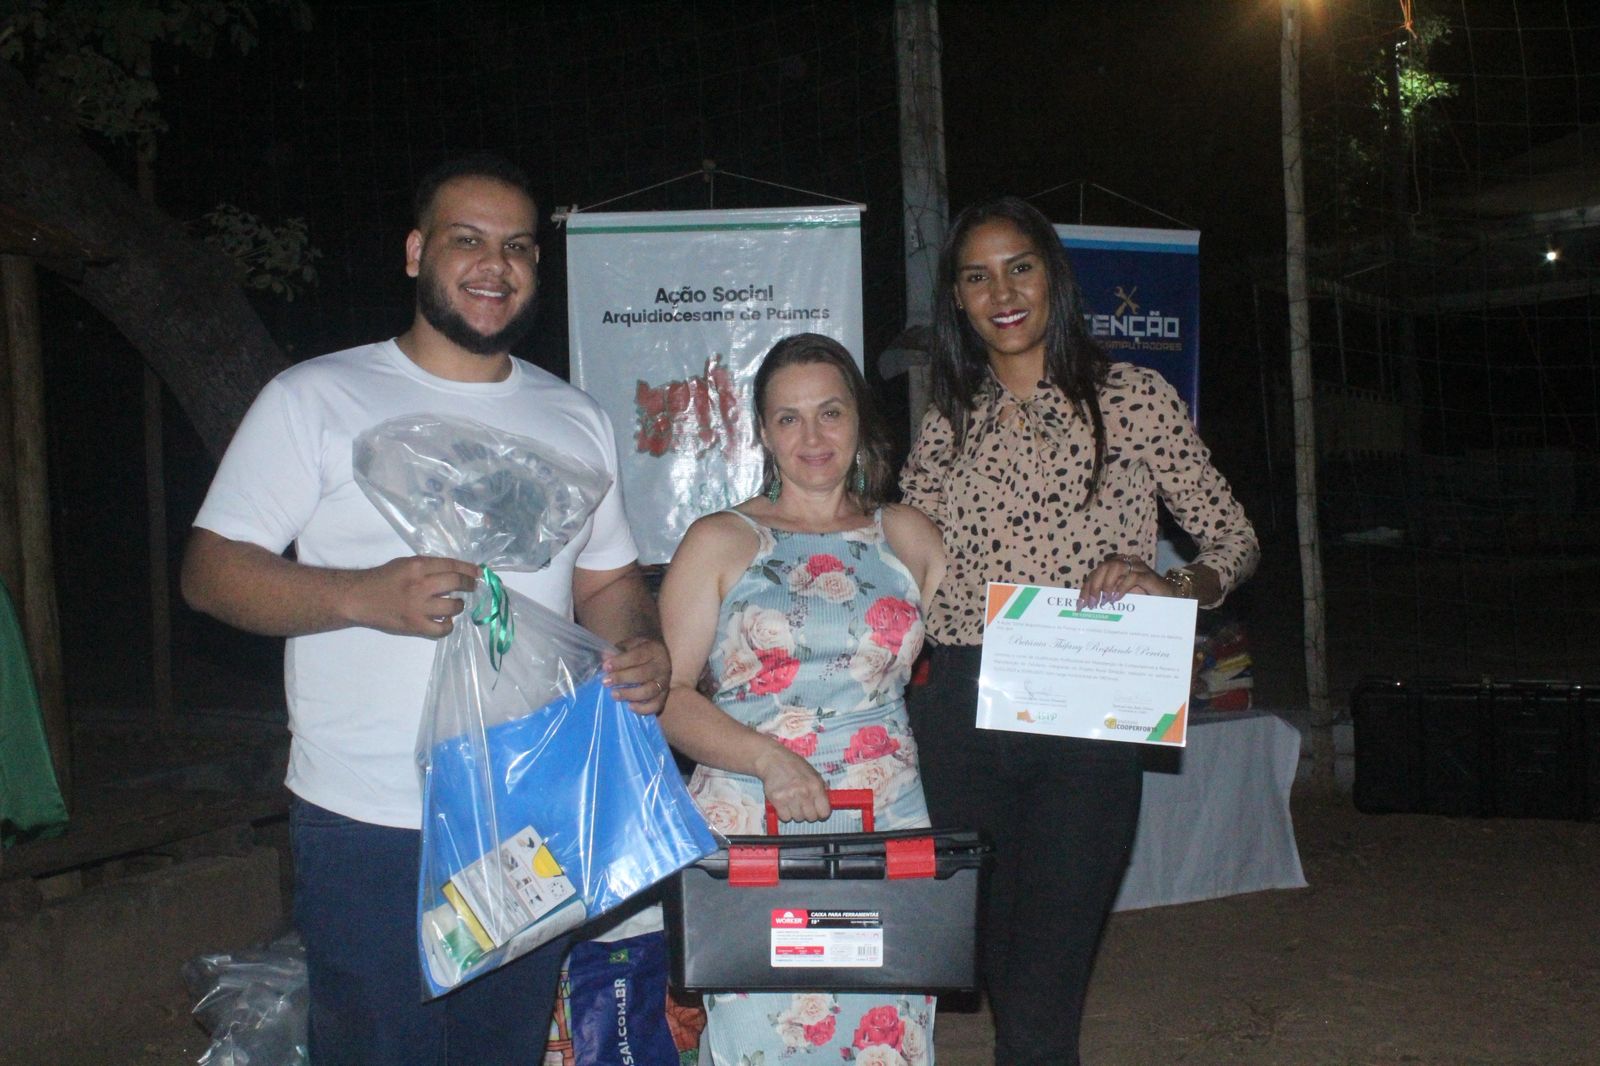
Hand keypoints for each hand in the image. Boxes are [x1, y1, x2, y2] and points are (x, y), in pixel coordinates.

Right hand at [344, 556, 480, 637]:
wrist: (359, 598)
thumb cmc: (382, 578)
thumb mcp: (405, 564)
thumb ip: (428, 566)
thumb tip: (455, 571)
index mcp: (417, 566)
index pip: (451, 565)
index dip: (469, 569)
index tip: (479, 573)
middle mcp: (420, 585)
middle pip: (456, 583)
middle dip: (469, 585)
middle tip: (472, 587)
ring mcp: (418, 607)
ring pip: (453, 606)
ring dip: (459, 605)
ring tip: (456, 604)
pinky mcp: (415, 625)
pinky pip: (442, 629)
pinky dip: (448, 626)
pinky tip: (445, 621)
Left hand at [603, 636, 670, 714]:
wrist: (666, 658)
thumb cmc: (644, 652)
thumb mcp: (633, 645)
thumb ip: (619, 650)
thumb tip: (604, 656)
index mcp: (653, 650)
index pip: (637, 656)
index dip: (620, 662)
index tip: (605, 667)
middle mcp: (662, 666)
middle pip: (643, 674)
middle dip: (622, 678)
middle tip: (606, 682)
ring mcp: (665, 682)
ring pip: (649, 691)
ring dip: (630, 694)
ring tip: (614, 695)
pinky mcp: (665, 695)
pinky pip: (656, 705)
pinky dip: (643, 708)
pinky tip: (630, 706)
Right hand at [752, 743, 830, 822]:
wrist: (773, 759)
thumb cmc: (793, 765)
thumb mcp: (813, 773)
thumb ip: (821, 788)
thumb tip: (827, 803)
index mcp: (816, 785)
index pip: (824, 812)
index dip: (821, 813)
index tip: (817, 811)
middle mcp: (804, 792)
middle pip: (811, 817)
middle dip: (807, 813)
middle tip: (802, 804)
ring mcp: (790, 797)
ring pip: (797, 818)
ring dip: (795, 813)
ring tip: (792, 801)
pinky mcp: (777, 800)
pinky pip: (785, 817)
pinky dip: (784, 813)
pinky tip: (784, 803)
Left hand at [1077, 553, 1173, 610]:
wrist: (1169, 597)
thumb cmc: (1144, 597)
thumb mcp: (1121, 596)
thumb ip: (1106, 595)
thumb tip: (1087, 604)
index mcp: (1116, 566)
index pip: (1096, 573)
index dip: (1086, 589)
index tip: (1080, 605)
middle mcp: (1125, 562)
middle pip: (1103, 568)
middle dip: (1094, 586)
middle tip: (1091, 604)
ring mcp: (1137, 566)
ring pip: (1115, 568)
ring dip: (1106, 585)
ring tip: (1103, 601)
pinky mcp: (1147, 575)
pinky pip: (1132, 577)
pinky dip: (1121, 588)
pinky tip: (1116, 599)